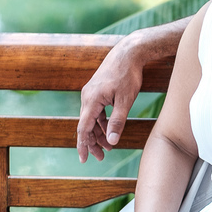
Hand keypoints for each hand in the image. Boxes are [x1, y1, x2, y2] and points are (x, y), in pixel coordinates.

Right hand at [77, 38, 145, 162]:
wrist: (128, 53)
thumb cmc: (128, 75)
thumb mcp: (125, 101)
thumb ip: (117, 121)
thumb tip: (112, 141)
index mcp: (91, 100)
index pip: (83, 128)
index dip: (83, 145)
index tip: (84, 159)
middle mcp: (87, 97)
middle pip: (86, 125)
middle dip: (92, 142)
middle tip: (100, 157)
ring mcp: (91, 93)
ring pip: (91, 119)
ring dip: (98, 133)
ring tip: (108, 147)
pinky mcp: (97, 91)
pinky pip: (95, 111)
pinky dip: (101, 122)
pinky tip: (108, 130)